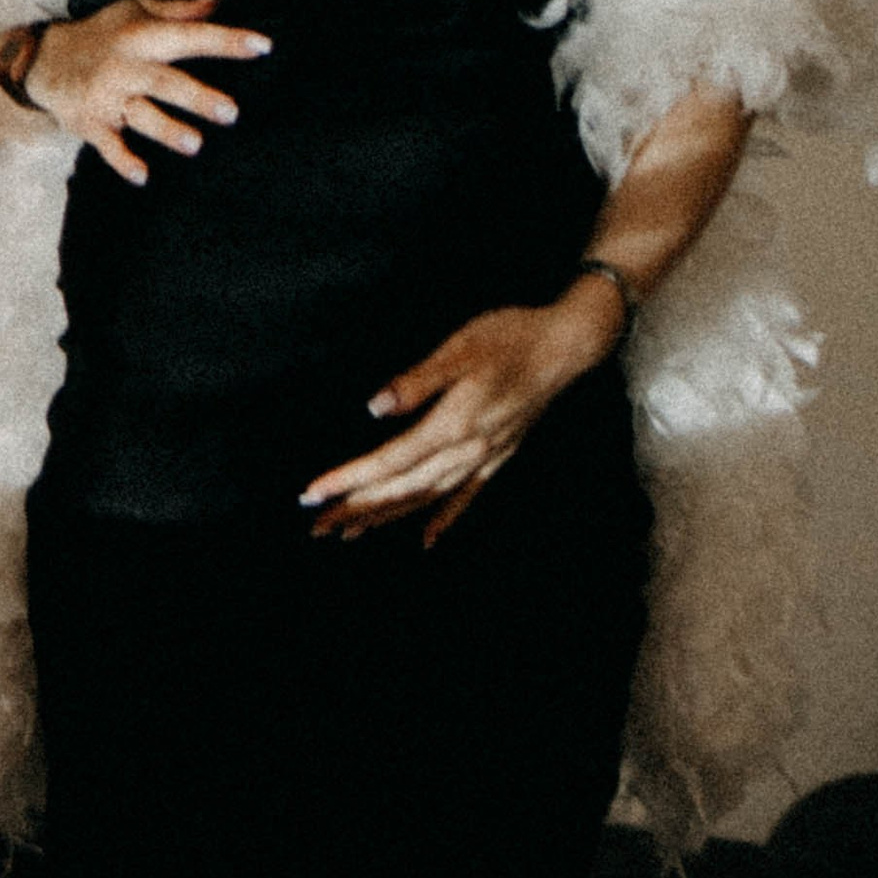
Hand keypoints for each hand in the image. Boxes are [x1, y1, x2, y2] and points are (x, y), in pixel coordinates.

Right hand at [28, 0, 270, 185]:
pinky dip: (123, 161)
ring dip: (167, 130)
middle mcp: (127, 67)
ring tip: (195, 144)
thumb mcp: (135, 9)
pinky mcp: (90, 123)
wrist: (44, 59)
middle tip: (232, 113)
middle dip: (199, 98)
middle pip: (167, 83)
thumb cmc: (103, 33)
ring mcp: (108, 98)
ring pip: (141, 116)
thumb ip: (178, 10)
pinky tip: (142, 175)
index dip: (226, 40)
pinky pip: (107, 145)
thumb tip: (220, 0)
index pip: (191, 37)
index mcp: (143, 37)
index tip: (262, 46)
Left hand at [299, 293, 611, 547]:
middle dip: (357, 508)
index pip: (389, 462)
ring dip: (387, 517)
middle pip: (402, 489)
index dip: (349, 479)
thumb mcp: (459, 349)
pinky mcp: (497, 456)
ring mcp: (483, 458)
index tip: (313, 493)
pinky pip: (465, 498)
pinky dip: (442, 520)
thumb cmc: (510, 338)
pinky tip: (426, 539)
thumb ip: (417, 382)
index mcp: (452, 424)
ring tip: (351, 532)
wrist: (564, 348)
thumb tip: (374, 408)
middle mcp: (466, 450)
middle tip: (317, 526)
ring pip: (426, 498)